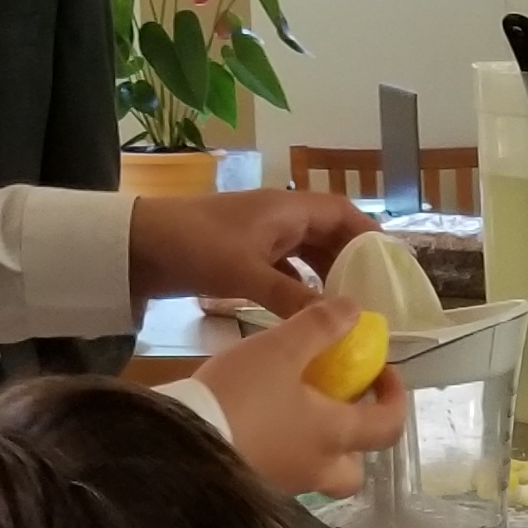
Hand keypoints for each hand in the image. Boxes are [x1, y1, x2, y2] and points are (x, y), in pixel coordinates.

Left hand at [126, 185, 382, 317]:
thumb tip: (338, 318)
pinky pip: (285, 270)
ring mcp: (260, 238)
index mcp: (286, 209)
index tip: (391, 264)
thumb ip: (292, 297)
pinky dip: (300, 288)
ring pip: (307, 254)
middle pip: (328, 234)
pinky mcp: (243, 257)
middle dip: (352, 262)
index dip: (369, 235)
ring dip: (327, 277)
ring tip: (348, 309)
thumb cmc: (193, 247)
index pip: (342, 214)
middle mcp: (279, 218)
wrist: (137, 246)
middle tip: (375, 297)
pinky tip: (307, 313)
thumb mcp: (246, 274)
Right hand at [195, 299, 406, 497]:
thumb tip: (356, 310)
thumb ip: (320, 326)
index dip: (396, 397)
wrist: (181, 446)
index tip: (381, 373)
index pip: (389, 424)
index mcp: (334, 434)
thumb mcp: (280, 348)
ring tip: (295, 413)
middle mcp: (317, 469)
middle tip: (339, 408)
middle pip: (356, 469)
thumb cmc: (239, 396)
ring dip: (320, 449)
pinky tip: (261, 426)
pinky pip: (284, 474)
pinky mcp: (256, 491)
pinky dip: (286, 453)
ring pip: (319, 474)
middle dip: (356, 441)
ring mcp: (286, 486)